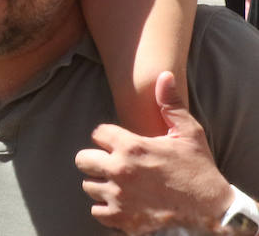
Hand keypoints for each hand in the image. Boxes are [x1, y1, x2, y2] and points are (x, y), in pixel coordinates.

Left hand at [74, 72, 232, 233]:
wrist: (211, 213)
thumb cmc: (199, 172)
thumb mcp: (189, 134)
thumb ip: (171, 105)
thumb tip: (163, 75)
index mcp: (132, 147)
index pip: (97, 133)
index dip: (108, 137)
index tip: (120, 144)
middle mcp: (120, 170)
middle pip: (83, 159)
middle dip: (95, 160)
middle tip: (113, 164)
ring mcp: (118, 196)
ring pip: (88, 185)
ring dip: (101, 184)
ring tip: (120, 184)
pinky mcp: (121, 219)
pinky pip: (96, 211)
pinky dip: (106, 209)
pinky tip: (121, 203)